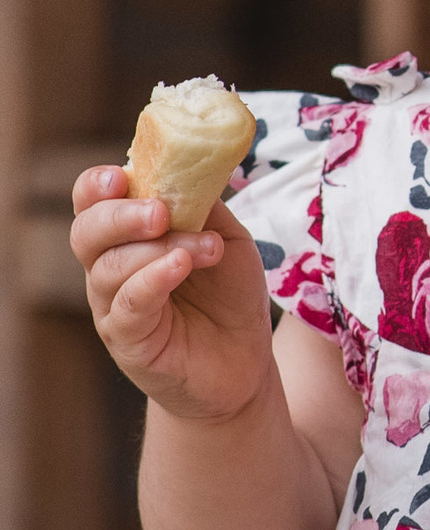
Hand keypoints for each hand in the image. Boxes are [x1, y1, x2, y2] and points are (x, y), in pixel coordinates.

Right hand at [71, 165, 275, 421]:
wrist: (243, 363)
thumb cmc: (229, 295)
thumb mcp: (225, 237)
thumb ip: (202, 205)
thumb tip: (193, 166)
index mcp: (127, 235)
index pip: (93, 201)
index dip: (97, 185)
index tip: (122, 174)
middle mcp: (110, 268)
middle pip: (87, 232)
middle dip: (120, 215)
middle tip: (159, 212)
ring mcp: (114, 306)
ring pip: (109, 267)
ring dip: (157, 249)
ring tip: (203, 248)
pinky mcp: (128, 340)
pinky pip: (128, 305)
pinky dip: (152, 280)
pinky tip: (180, 267)